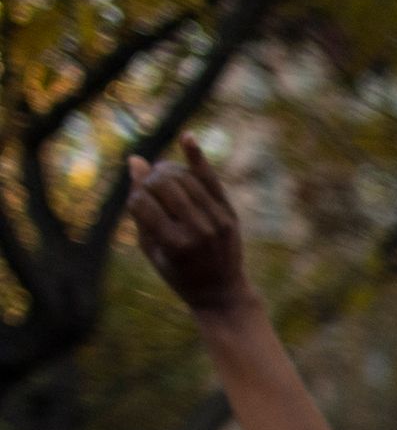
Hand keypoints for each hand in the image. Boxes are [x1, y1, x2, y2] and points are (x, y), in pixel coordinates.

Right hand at [124, 146, 254, 319]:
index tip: (136, 204)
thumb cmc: (176, 271)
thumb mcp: (151, 247)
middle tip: (148, 185)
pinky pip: (211, 180)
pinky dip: (197, 158)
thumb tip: (135, 160)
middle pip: (164, 186)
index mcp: (174, 244)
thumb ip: (140, 207)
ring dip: (167, 171)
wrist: (221, 292)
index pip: (142, 203)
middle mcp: (198, 230)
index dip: (134, 197)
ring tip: (161, 175)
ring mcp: (217, 221)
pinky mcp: (229, 214)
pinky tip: (187, 138)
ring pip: (185, 179)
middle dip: (149, 180)